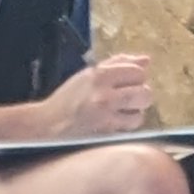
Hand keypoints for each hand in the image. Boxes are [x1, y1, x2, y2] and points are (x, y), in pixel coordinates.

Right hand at [34, 55, 153, 138]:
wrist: (47, 125)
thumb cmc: (68, 99)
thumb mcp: (89, 75)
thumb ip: (118, 64)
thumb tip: (146, 60)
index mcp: (99, 75)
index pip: (137, 71)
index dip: (136, 77)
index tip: (128, 82)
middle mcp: (104, 94)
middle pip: (143, 92)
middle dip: (140, 95)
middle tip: (128, 98)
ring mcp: (105, 116)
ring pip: (139, 112)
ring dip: (135, 112)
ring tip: (122, 112)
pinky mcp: (105, 133)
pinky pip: (129, 128)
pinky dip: (127, 125)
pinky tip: (116, 123)